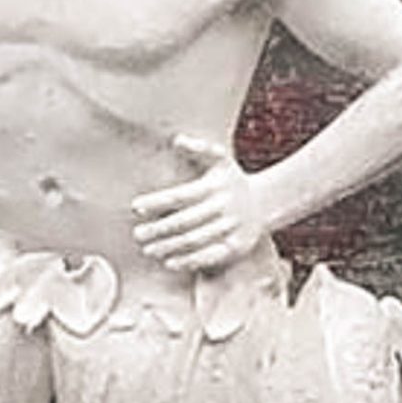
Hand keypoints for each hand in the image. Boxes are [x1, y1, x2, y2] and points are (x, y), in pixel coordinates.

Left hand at [132, 133, 269, 272]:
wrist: (266, 202)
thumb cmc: (232, 180)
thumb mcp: (221, 159)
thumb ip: (199, 148)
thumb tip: (177, 139)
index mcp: (214, 186)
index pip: (180, 196)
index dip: (157, 202)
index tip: (136, 208)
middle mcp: (222, 207)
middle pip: (184, 221)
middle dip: (158, 229)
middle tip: (137, 234)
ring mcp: (230, 229)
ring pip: (194, 241)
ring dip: (168, 247)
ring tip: (147, 249)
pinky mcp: (236, 247)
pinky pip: (210, 257)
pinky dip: (189, 261)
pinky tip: (169, 262)